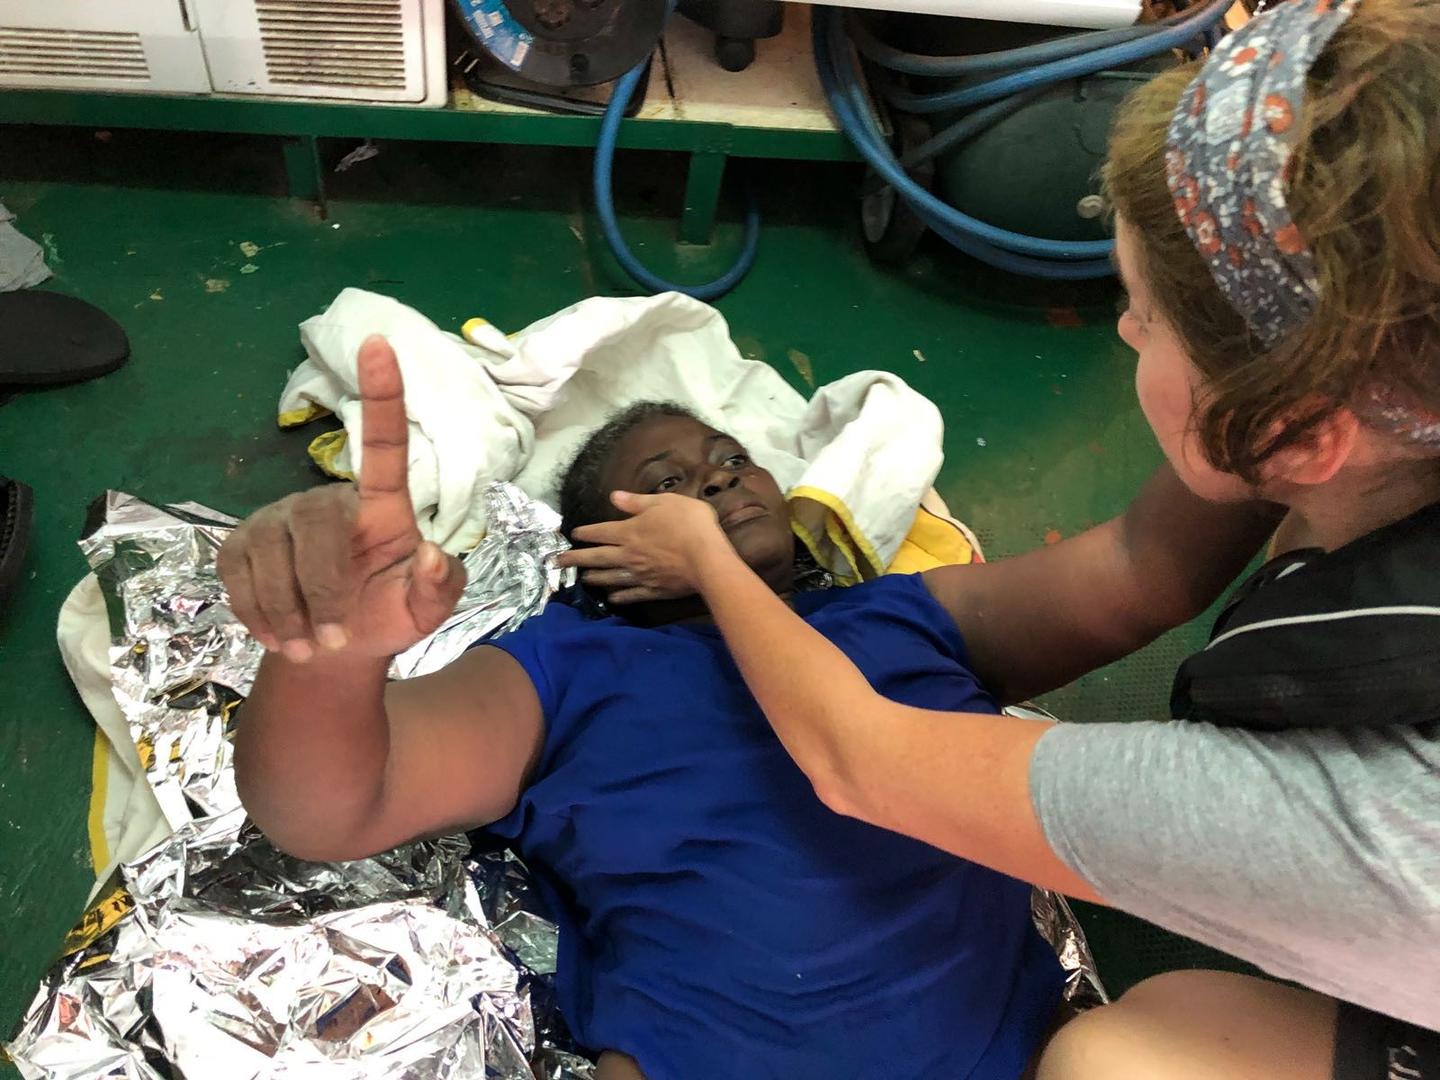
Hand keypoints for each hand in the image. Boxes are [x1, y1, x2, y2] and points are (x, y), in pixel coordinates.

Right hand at [216, 336, 465, 661]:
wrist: (332, 653)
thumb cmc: (385, 616)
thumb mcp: (425, 613)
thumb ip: (439, 588)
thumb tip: (435, 556)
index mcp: (381, 508)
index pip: (384, 443)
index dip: (382, 394)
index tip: (381, 344)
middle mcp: (327, 501)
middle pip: (318, 531)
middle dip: (323, 593)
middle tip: (333, 640)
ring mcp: (278, 519)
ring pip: (274, 559)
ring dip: (290, 614)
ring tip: (311, 647)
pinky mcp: (239, 544)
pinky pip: (239, 576)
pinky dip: (259, 616)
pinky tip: (279, 635)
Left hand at [558, 492, 734, 604]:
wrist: (707, 559)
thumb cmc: (688, 524)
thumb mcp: (664, 502)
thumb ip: (637, 502)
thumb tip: (613, 497)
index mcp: (630, 531)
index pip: (601, 531)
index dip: (586, 532)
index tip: (573, 534)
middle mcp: (629, 555)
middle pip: (597, 557)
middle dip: (576, 558)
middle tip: (557, 562)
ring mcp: (640, 574)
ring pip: (610, 577)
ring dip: (594, 577)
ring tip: (583, 578)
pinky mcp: (653, 589)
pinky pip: (631, 594)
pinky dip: (620, 596)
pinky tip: (612, 598)